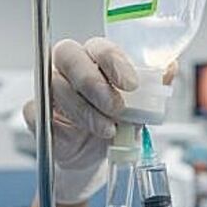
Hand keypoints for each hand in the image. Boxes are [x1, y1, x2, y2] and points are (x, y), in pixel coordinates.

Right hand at [23, 37, 137, 203]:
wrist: (95, 160)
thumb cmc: (115, 126)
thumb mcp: (140, 111)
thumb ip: (153, 88)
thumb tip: (170, 68)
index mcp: (96, 59)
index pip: (99, 47)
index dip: (114, 61)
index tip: (131, 84)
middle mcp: (71, 68)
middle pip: (69, 56)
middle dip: (94, 82)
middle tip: (115, 107)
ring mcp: (50, 89)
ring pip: (56, 87)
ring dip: (85, 111)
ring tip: (107, 130)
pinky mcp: (37, 113)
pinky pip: (38, 112)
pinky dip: (61, 126)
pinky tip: (78, 136)